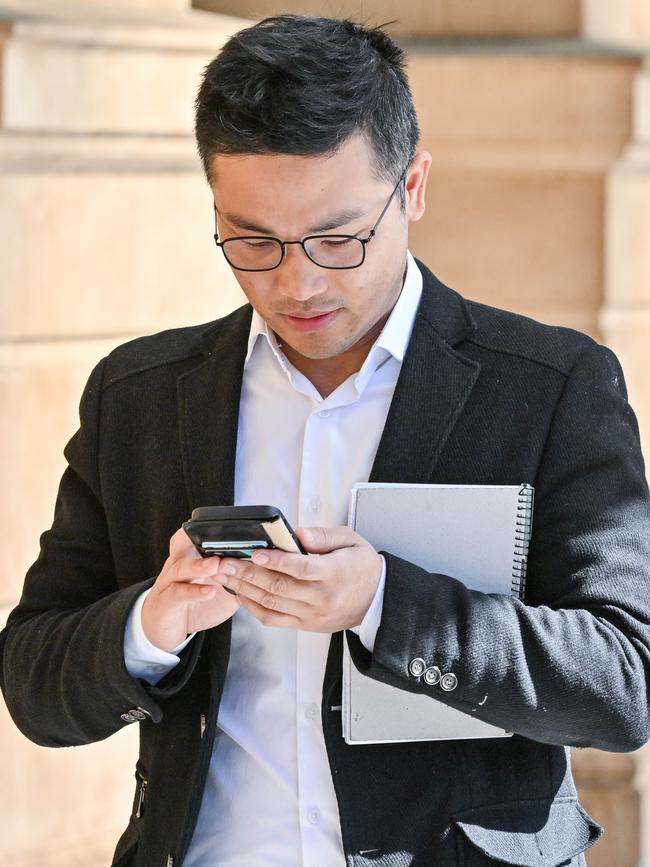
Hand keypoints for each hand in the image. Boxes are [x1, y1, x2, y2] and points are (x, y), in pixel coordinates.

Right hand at [142, 528, 239, 651]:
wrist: (166, 629)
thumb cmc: (195, 603)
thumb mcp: (220, 587)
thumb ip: (236, 576)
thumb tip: (264, 566)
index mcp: (192, 557)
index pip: (196, 536)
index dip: (208, 529)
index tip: (231, 525)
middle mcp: (179, 565)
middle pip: (186, 546)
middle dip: (204, 542)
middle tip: (224, 542)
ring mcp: (169, 582)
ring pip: (182, 568)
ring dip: (200, 565)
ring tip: (216, 564)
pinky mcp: (165, 602)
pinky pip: (178, 593)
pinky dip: (194, 592)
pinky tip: (208, 591)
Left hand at [213, 526, 381, 632]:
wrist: (376, 600)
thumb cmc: (363, 567)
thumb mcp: (351, 541)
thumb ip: (324, 536)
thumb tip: (298, 534)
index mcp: (334, 574)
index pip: (301, 568)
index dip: (276, 561)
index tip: (255, 552)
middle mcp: (321, 598)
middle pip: (279, 587)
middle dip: (248, 573)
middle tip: (226, 562)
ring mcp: (312, 614)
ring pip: (271, 604)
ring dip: (244, 589)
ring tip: (225, 575)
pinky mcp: (306, 624)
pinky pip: (274, 619)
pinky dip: (253, 608)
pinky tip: (240, 594)